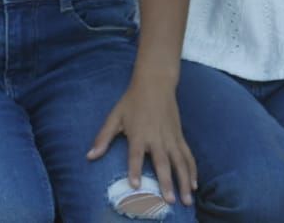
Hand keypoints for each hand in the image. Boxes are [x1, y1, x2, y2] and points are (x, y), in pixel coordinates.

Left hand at [87, 75, 196, 208]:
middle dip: (166, 181)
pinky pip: (188, 156)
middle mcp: (156, 138)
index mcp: (138, 133)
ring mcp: (171, 138)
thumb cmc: (132, 101)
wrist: (155, 83)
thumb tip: (89, 156)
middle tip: (169, 200)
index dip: (135, 169)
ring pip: (180, 162)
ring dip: (184, 181)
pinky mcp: (180, 137)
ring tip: (187, 200)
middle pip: (162, 162)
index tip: (135, 185)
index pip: (135, 154)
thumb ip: (103, 138)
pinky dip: (193, 170)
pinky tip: (194, 185)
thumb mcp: (114, 116)